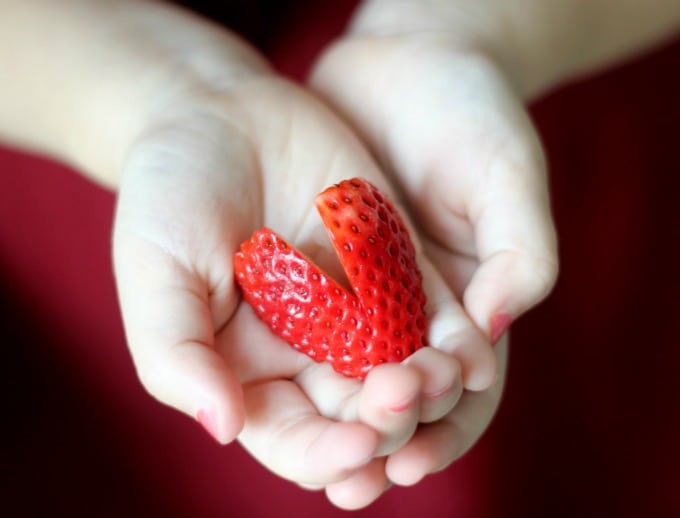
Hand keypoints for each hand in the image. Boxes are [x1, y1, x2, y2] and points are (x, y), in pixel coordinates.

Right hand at [112, 20, 495, 506]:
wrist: (216, 114)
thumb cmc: (169, 195)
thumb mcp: (156, 273)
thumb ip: (178, 354)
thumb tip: (222, 428)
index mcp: (250, 372)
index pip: (296, 441)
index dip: (329, 455)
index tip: (358, 446)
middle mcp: (309, 351)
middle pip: (362, 416)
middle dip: (390, 422)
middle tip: (402, 396)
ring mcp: (356, 309)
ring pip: (407, 371)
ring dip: (434, 387)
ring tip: (447, 380)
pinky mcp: (392, 264)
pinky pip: (431, 312)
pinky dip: (455, 337)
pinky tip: (474, 351)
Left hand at [309, 0, 557, 506]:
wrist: (408, 61)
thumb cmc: (474, 114)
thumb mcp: (509, 176)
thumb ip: (521, 251)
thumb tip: (493, 327)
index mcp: (473, 303)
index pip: (467, 393)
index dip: (443, 430)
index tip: (407, 454)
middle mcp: (419, 308)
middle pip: (403, 396)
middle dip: (378, 440)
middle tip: (350, 478)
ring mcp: (370, 289)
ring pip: (350, 375)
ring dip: (335, 423)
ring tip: (314, 463)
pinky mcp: (326, 264)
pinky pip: (309, 326)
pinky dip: (297, 364)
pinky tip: (271, 394)